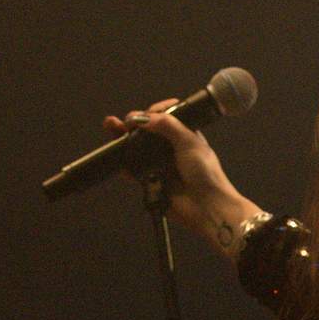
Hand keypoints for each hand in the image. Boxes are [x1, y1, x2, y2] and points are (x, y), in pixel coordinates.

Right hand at [102, 101, 261, 253]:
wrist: (207, 206)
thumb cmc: (206, 174)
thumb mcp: (189, 142)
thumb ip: (167, 125)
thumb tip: (142, 117)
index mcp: (184, 134)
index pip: (164, 116)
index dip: (152, 112)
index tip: (145, 114)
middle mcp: (171, 148)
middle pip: (147, 131)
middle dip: (133, 124)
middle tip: (122, 122)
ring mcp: (161, 165)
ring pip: (137, 149)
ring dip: (123, 140)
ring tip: (111, 128)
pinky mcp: (152, 182)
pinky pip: (134, 172)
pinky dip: (125, 165)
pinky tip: (117, 157)